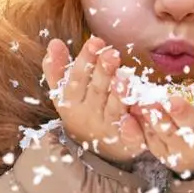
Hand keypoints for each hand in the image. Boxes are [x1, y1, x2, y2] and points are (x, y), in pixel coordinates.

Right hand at [42, 35, 145, 165]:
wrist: (98, 151)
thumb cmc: (84, 109)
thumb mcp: (65, 92)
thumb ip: (58, 69)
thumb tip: (53, 42)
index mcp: (72, 101)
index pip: (77, 79)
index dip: (86, 61)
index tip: (95, 41)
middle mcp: (89, 114)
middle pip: (97, 91)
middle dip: (103, 71)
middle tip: (112, 53)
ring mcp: (108, 128)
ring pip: (113, 109)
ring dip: (119, 94)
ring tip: (125, 76)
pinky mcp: (126, 141)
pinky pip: (129, 135)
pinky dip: (132, 127)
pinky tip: (139, 109)